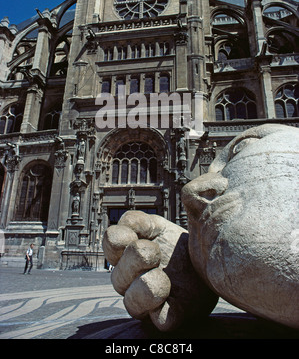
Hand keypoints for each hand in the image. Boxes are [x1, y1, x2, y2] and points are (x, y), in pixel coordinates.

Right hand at [103, 210, 217, 331]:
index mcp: (133, 246)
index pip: (113, 239)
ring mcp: (148, 297)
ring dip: (144, 287)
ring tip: (162, 279)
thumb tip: (213, 179)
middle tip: (153, 251)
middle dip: (134, 259)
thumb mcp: (189, 216)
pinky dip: (160, 311)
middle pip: (116, 271)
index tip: (139, 231)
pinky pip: (157, 319)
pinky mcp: (168, 316)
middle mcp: (133, 274)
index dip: (120, 234)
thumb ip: (194, 198)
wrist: (212, 269)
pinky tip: (170, 298)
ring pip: (131, 300)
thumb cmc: (190, 243)